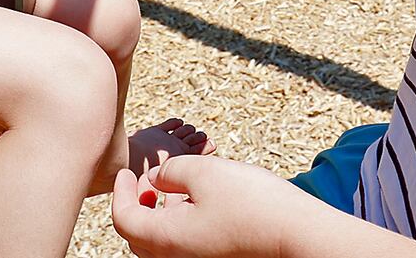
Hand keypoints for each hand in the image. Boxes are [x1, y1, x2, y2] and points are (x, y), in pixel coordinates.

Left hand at [112, 156, 319, 257]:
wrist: (296, 234)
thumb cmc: (251, 202)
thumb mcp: (203, 172)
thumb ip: (170, 171)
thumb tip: (158, 177)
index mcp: (165, 239)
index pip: (123, 218)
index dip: (119, 191)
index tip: (126, 170)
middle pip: (137, 235)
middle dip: (136, 204)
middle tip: (147, 178)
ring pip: (159, 243)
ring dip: (157, 214)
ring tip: (173, 186)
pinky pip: (181, 246)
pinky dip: (177, 224)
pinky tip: (196, 200)